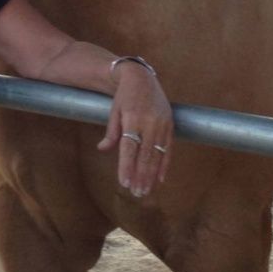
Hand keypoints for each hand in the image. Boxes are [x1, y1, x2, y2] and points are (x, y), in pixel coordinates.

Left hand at [97, 62, 172, 196]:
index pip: (129, 148)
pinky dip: (165, 165)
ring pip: (157, 155)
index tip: (124, 183)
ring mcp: (161, 124)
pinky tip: (160, 179)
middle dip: (140, 176)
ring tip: (146, 190)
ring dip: (152, 175)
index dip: (127, 166)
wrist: (142, 78)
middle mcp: (148, 122)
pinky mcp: (170, 125)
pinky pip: (168, 148)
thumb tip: (102, 149)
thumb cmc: (124, 96)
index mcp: (132, 119)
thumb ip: (111, 132)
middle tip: (136, 193)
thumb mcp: (113, 111)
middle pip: (145, 155)